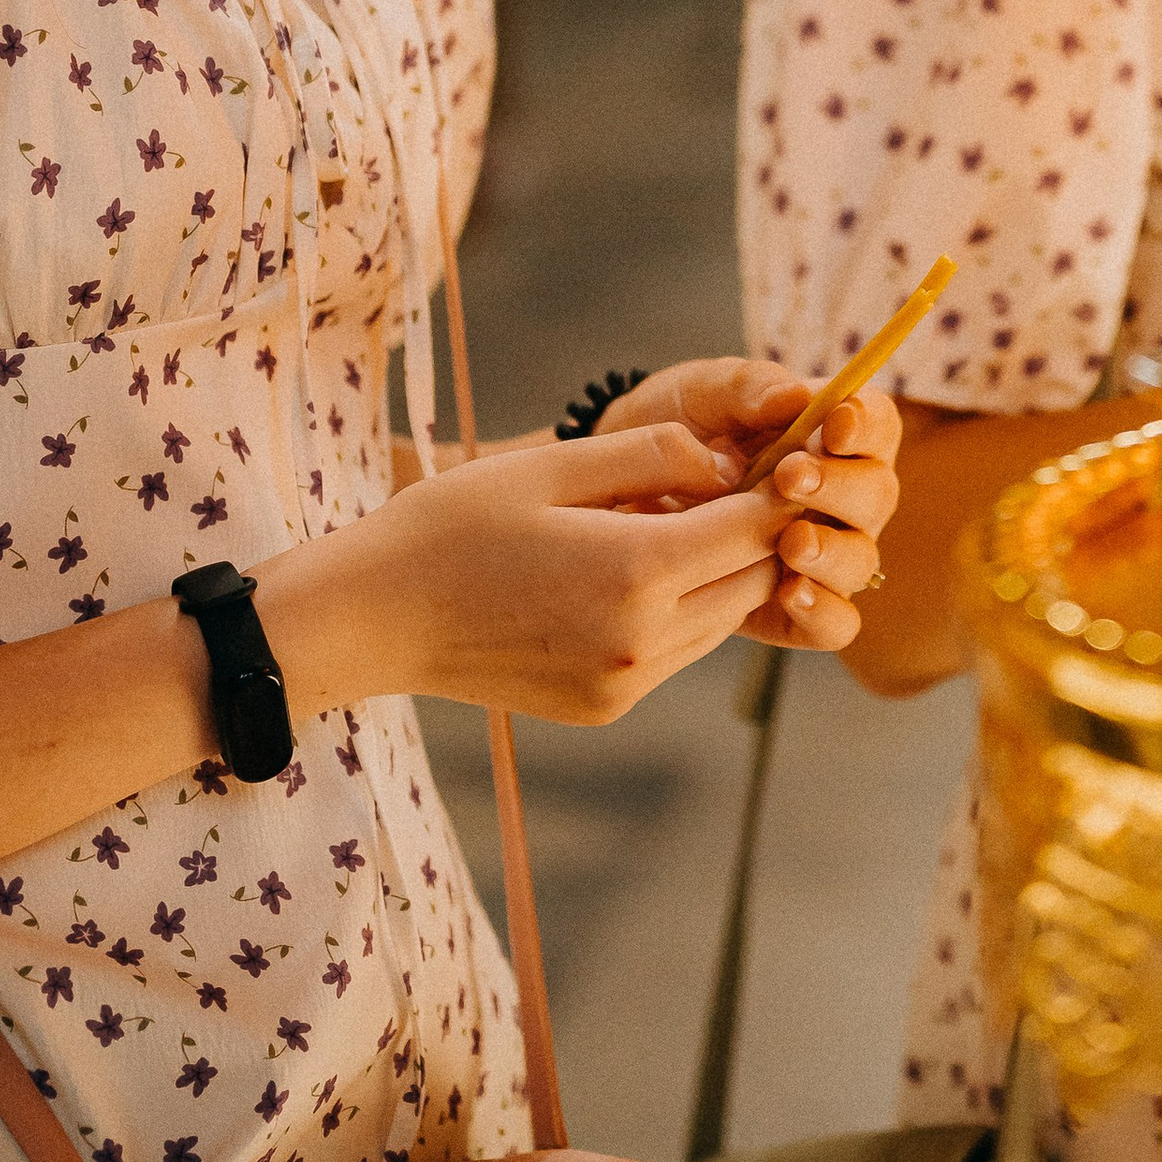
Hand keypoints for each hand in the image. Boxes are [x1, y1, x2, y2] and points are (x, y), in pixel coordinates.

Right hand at [322, 418, 795, 724]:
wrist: (374, 619)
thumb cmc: (453, 526)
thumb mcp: (552, 464)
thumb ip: (654, 454)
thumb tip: (730, 465)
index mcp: (635, 574)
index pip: (757, 529)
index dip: (780, 487)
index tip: (788, 453)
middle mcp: (642, 643)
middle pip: (755, 580)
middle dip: (763, 530)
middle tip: (748, 480)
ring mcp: (626, 686)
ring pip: (724, 619)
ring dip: (724, 572)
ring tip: (689, 518)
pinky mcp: (606, 707)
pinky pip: (680, 652)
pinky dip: (685, 609)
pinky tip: (643, 569)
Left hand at [604, 356, 903, 654]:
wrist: (618, 491)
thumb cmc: (673, 427)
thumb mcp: (700, 393)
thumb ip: (747, 387)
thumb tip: (795, 397)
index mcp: (829, 435)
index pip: (877, 426)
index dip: (866, 425)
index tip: (832, 425)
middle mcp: (838, 498)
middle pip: (877, 495)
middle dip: (842, 487)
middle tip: (790, 477)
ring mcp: (820, 555)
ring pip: (861, 562)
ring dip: (834, 552)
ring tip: (791, 543)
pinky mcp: (792, 607)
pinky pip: (834, 624)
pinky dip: (822, 612)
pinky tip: (789, 593)